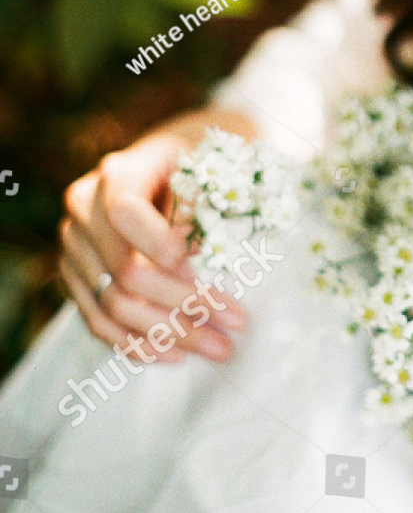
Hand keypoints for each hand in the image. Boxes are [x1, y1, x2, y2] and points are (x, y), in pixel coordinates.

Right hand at [59, 108, 258, 361]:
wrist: (177, 157)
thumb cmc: (205, 160)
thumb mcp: (212, 164)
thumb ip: (202, 200)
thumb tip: (197, 249)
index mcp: (118, 172)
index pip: (124, 212)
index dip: (157, 242)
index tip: (199, 264)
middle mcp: (84, 208)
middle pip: (125, 269)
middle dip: (184, 303)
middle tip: (237, 323)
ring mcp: (75, 244)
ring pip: (112, 303)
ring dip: (168, 333)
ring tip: (218, 347)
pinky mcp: (77, 275)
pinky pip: (96, 319)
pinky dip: (134, 343)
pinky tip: (173, 355)